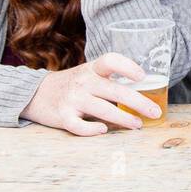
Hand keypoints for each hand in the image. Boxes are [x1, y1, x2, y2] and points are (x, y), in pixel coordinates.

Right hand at [19, 53, 162, 134]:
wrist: (36, 94)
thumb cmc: (72, 85)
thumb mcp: (89, 75)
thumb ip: (109, 82)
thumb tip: (142, 97)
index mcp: (91, 69)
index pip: (110, 60)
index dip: (127, 66)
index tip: (142, 77)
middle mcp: (83, 81)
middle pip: (114, 90)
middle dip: (138, 102)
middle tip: (155, 112)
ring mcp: (72, 99)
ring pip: (102, 109)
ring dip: (123, 118)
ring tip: (138, 124)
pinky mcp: (62, 116)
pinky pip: (79, 126)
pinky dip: (92, 129)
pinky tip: (104, 131)